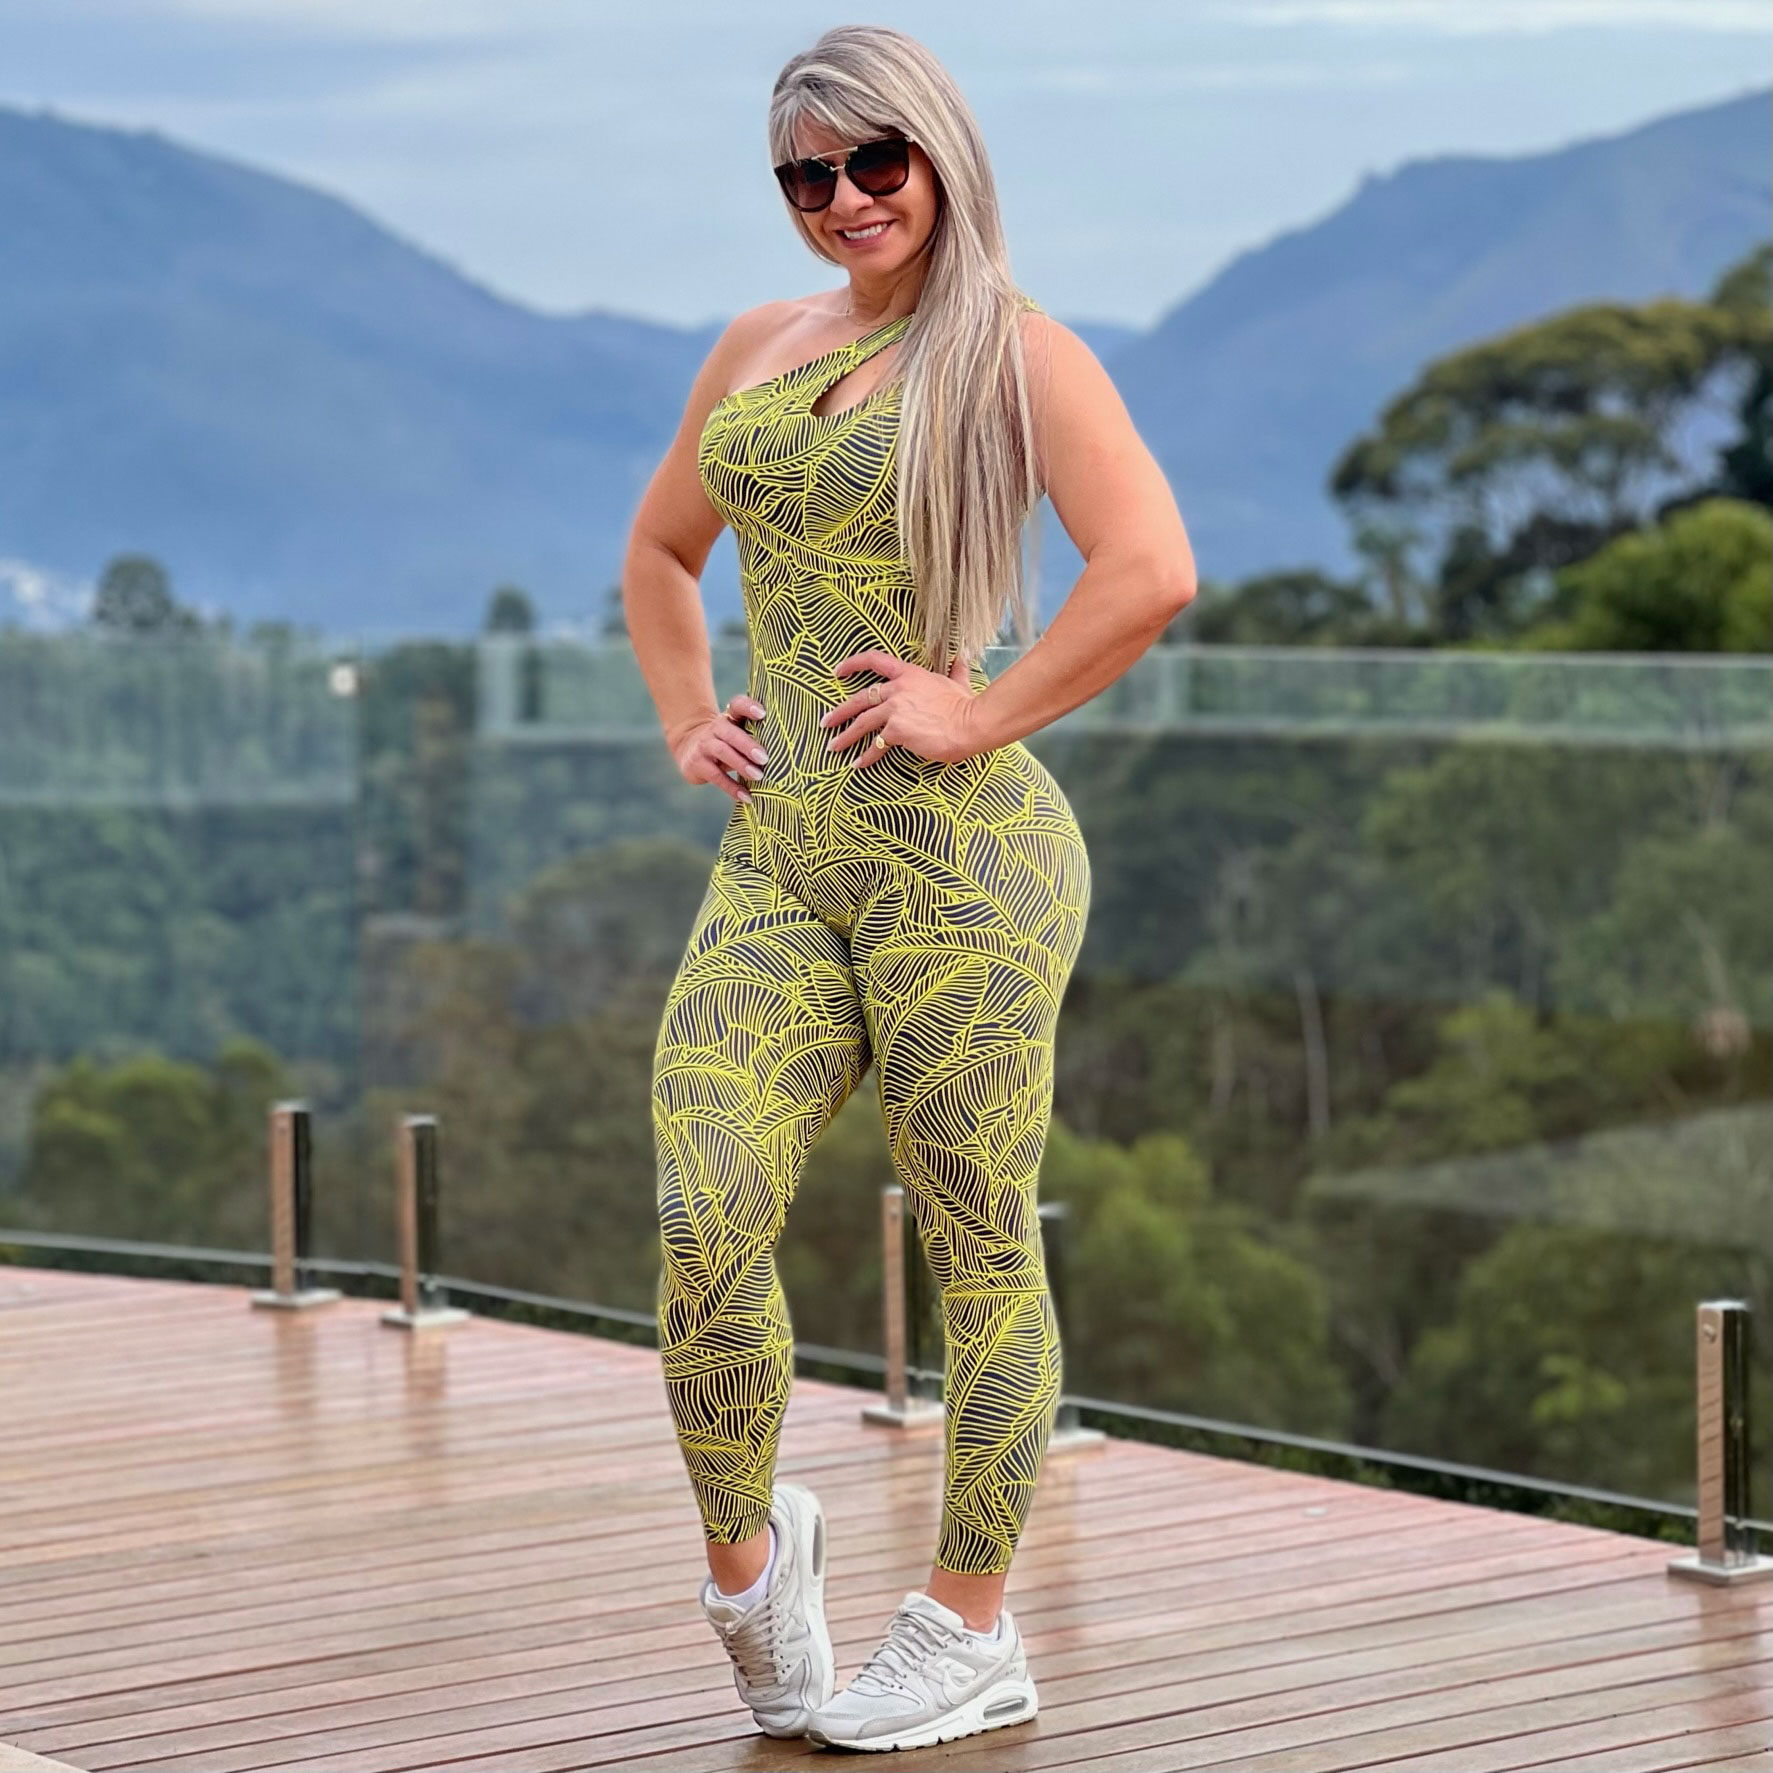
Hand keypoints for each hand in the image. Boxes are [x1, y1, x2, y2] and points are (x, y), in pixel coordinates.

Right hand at [668, 693, 767, 804]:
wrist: (689, 748)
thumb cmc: (727, 742)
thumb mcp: (737, 732)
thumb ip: (756, 734)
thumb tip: (789, 750)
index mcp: (729, 717)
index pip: (737, 705)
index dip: (748, 707)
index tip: (762, 714)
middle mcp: (715, 728)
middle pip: (730, 733)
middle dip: (748, 745)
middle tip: (764, 758)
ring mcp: (704, 745)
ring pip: (723, 752)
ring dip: (741, 765)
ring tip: (759, 776)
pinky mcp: (697, 764)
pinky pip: (716, 776)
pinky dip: (732, 787)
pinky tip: (747, 796)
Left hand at [820, 650, 981, 767]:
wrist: (970, 723)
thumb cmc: (966, 705)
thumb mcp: (958, 682)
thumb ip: (955, 669)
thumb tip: (960, 657)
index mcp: (909, 674)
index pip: (874, 660)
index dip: (852, 664)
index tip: (837, 672)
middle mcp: (897, 689)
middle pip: (860, 698)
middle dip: (840, 711)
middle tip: (826, 721)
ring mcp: (895, 710)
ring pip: (862, 722)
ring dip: (845, 735)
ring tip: (834, 746)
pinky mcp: (897, 731)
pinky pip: (876, 745)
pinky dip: (866, 756)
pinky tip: (858, 764)